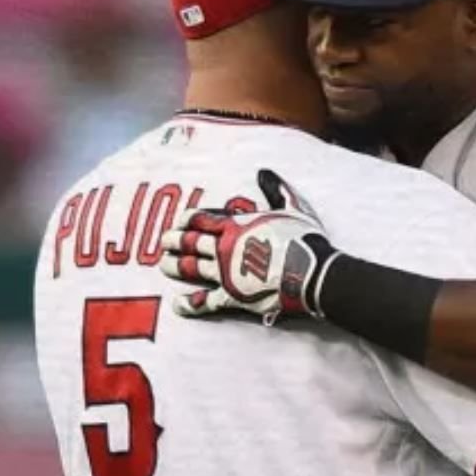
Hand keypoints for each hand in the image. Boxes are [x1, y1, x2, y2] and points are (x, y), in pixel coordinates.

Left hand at [158, 169, 339, 321]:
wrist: (312, 272)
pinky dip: (189, 304)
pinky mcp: (232, 297)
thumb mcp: (292, 207)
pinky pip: (205, 302)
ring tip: (163, 265)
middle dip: (175, 241)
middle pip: (191, 242)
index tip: (178, 221)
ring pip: (191, 269)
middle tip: (164, 241)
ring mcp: (225, 274)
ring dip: (175, 266)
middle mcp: (225, 248)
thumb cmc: (304, 239)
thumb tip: (264, 172)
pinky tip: (177, 303)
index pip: (202, 219)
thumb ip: (275, 189)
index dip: (187, 219)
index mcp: (236, 226)